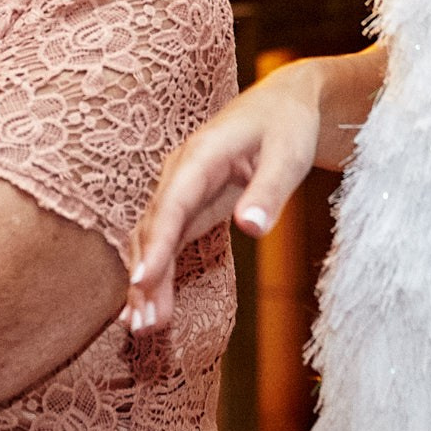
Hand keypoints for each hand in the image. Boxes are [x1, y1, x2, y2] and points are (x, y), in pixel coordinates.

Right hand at [121, 59, 324, 330]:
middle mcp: (179, 173)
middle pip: (153, 229)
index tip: (141, 281)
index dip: (155, 245)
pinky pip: (165, 241)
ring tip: (141, 327)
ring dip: (145, 281)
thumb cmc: (288, 125)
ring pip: (152, 239)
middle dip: (144, 276)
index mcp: (200, 156)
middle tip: (142, 325)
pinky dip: (156, 272)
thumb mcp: (289, 154)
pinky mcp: (189, 204)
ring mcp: (180, 189)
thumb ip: (269, 191)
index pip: (171, 205)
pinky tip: (146, 305)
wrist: (284, 103)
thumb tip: (251, 228)